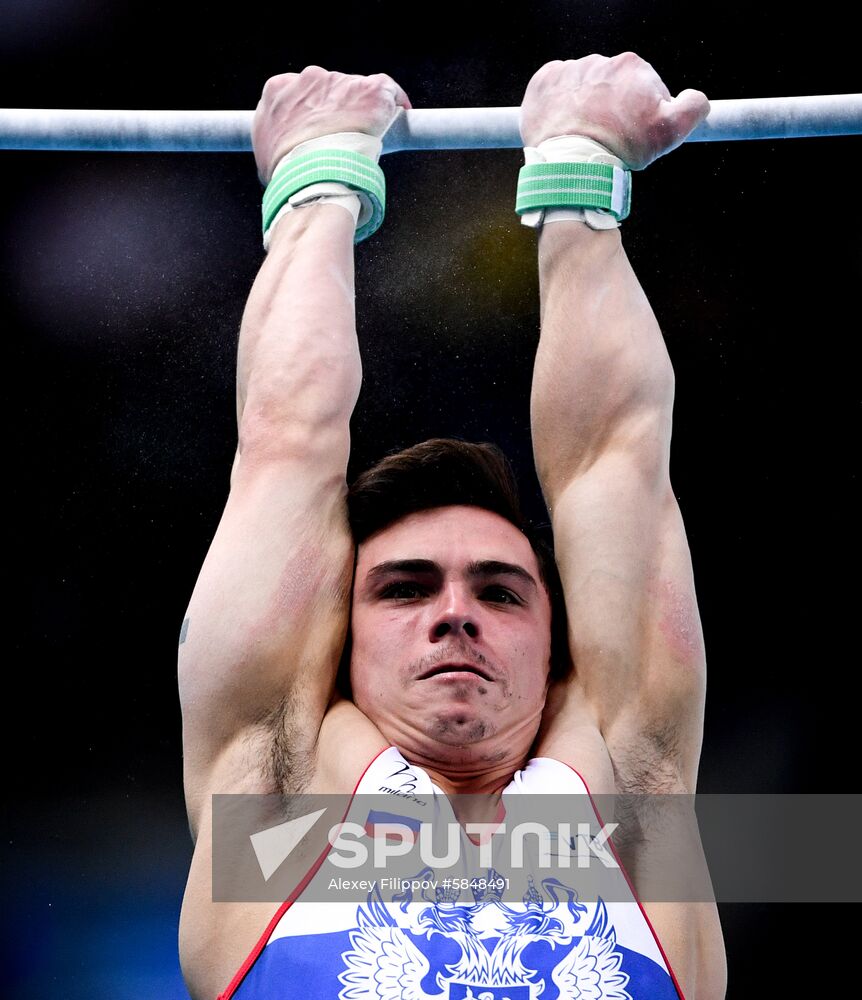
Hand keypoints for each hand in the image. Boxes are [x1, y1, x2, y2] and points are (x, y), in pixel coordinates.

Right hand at [252, 65, 411, 183]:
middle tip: (342, 141)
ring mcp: (340, 82)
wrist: (313, 177)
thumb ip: (273, 147)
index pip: (298, 95)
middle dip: (335, 112)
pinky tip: (398, 115)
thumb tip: (280, 163)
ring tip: (365, 141)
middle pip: (328, 90)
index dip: (310, 115)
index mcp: (279, 90)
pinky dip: (393, 102)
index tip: (318, 131)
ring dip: (361, 112)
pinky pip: (387, 90)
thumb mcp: (266, 157)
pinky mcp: (371, 90)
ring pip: (356, 92)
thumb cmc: (287, 174)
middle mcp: (309, 79)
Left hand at [520, 52, 708, 169]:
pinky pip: (555, 89)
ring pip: (582, 89)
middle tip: (607, 137)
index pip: (640, 87)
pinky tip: (564, 125)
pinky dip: (559, 105)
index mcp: (633, 66)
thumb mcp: (669, 132)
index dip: (638, 112)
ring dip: (584, 107)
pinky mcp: (544, 82)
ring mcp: (570, 70)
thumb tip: (697, 98)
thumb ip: (693, 109)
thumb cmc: (621, 148)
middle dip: (611, 108)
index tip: (630, 132)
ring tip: (584, 134)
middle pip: (610, 87)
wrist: (572, 162)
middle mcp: (601, 61)